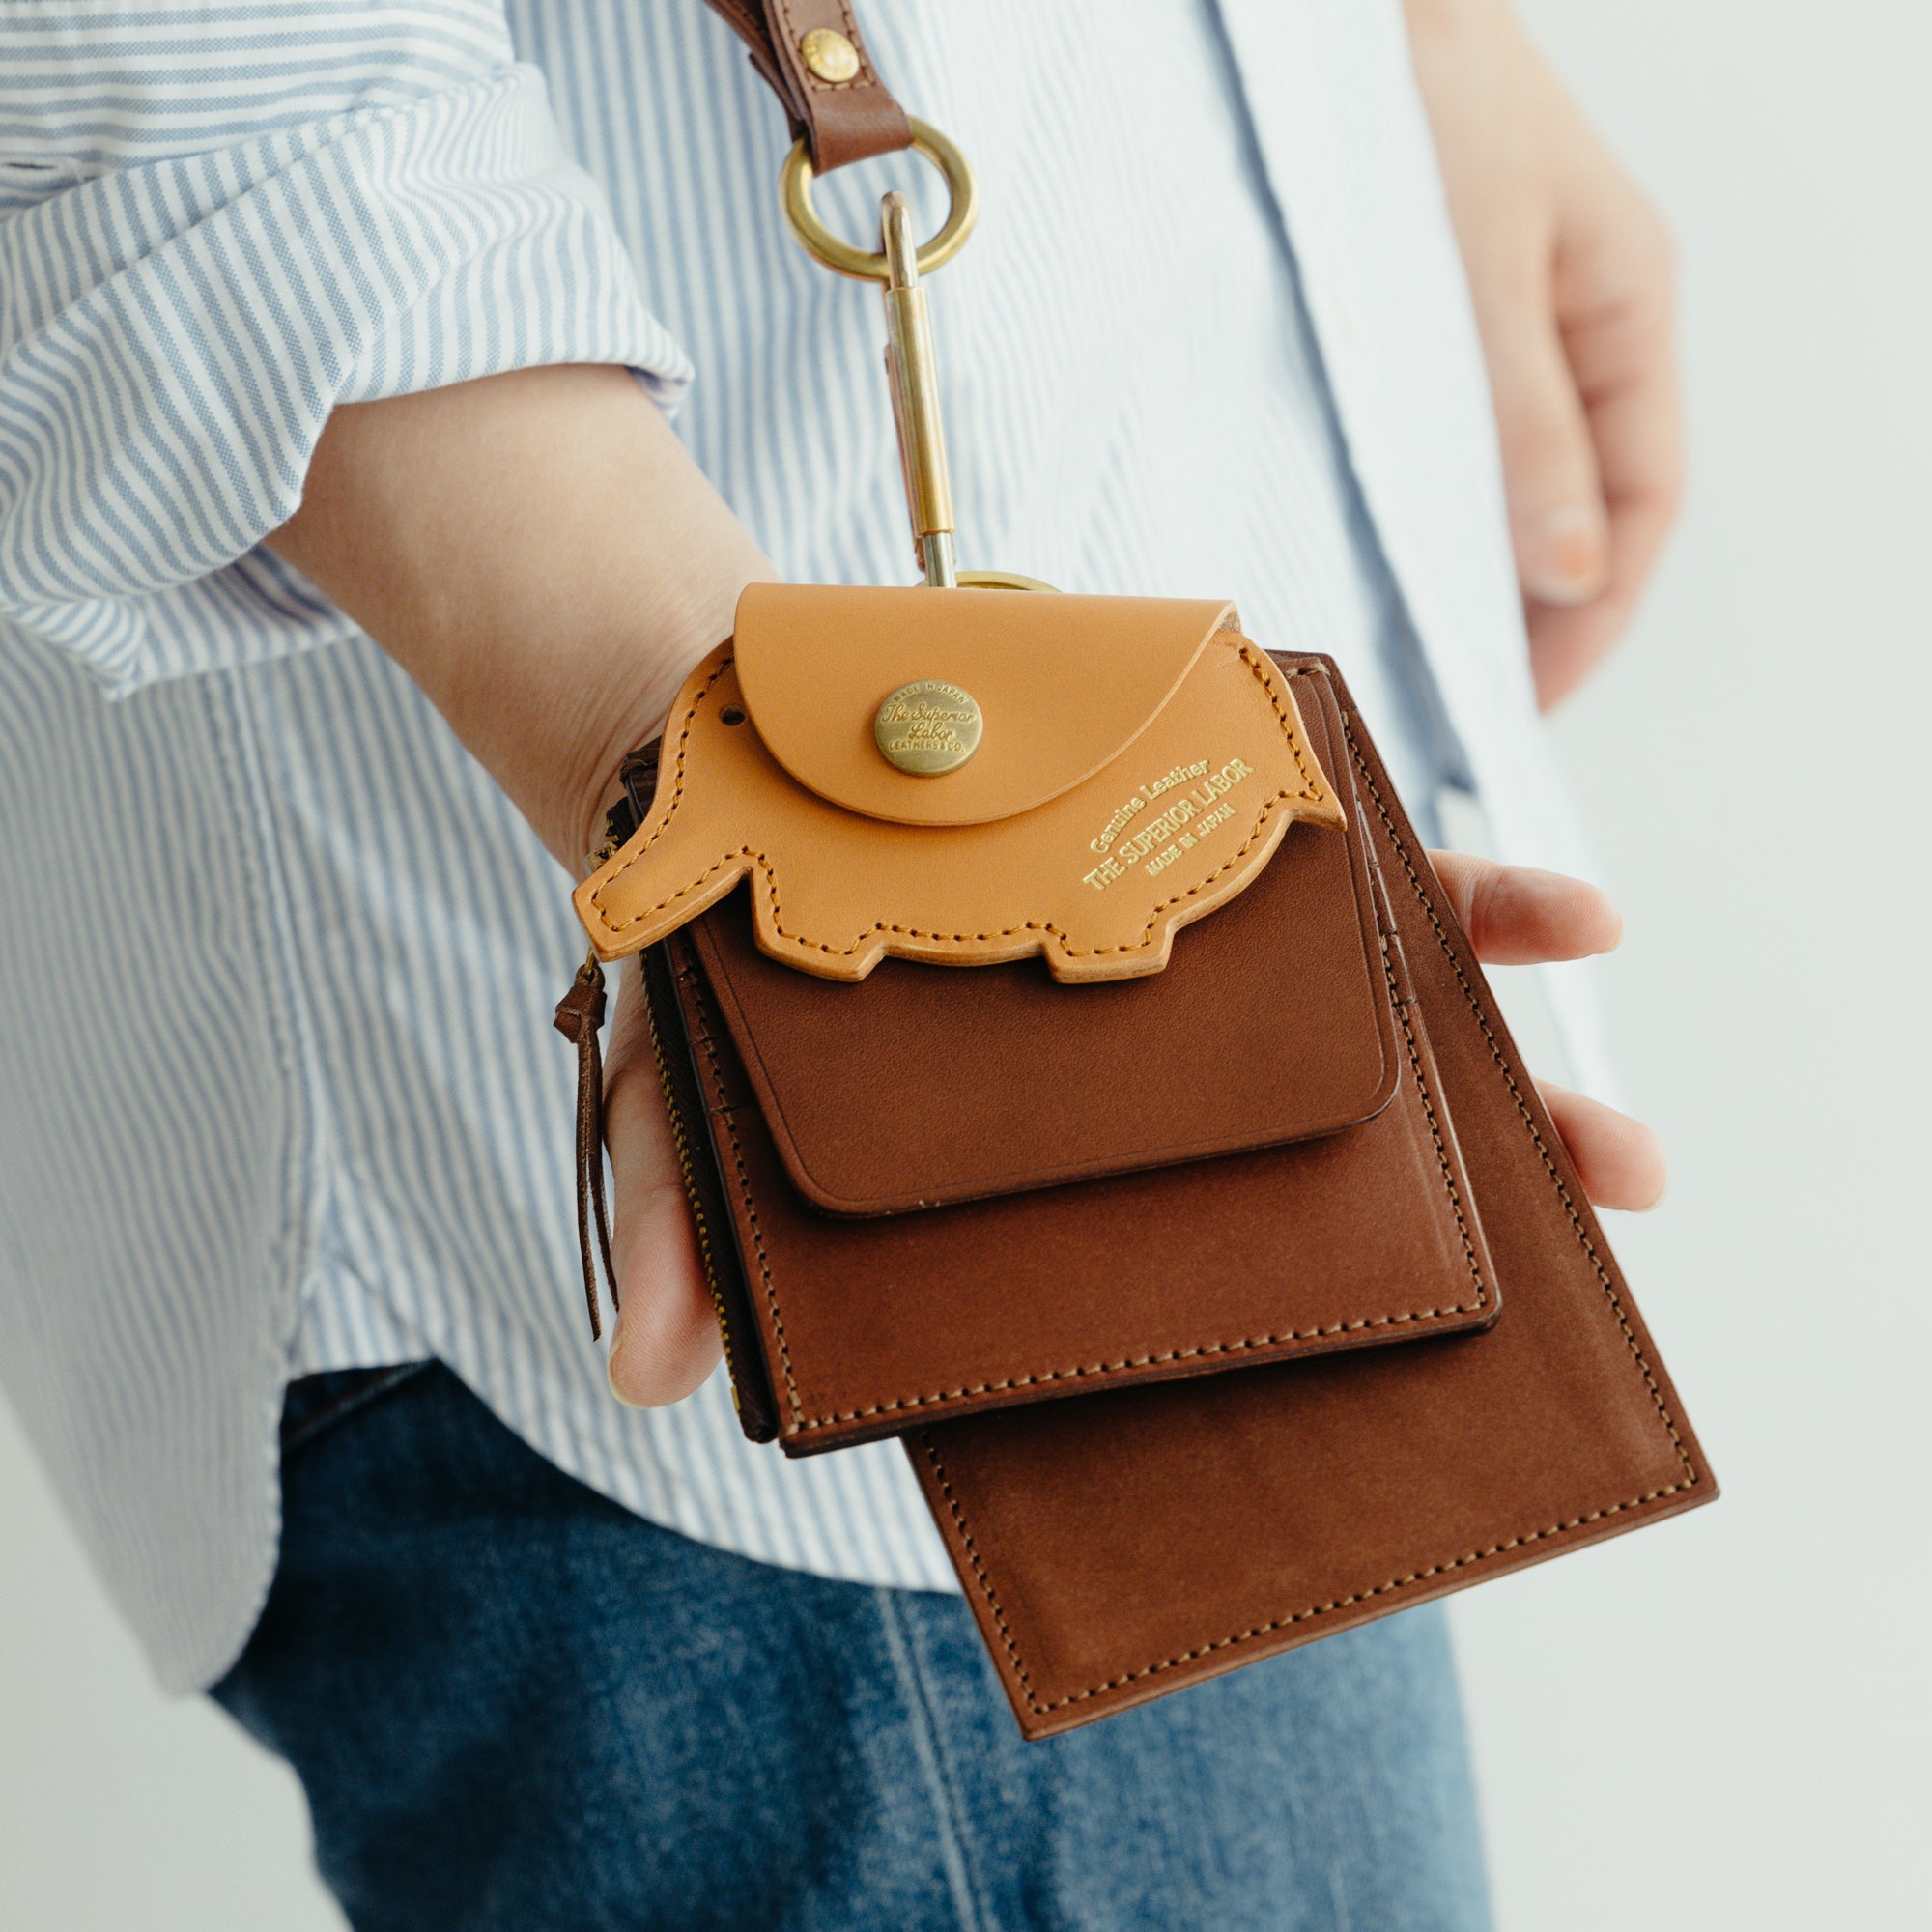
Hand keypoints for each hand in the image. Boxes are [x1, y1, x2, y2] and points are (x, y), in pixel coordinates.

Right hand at [605, 851, 1666, 1407]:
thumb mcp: (687, 1086)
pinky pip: (1358, 875)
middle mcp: (1139, 1085)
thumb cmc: (730, 960)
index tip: (1412, 1397)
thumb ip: (685, 1223)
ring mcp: (1187, 965)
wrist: (728, 769)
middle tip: (1592, 1240)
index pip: (1175, 1281)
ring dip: (1510, 1086)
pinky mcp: (1201, 843)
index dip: (1292, 1345)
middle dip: (1470, 1212)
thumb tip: (648, 1381)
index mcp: (1041, 1173)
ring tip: (1621, 1160)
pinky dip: (1465, 900)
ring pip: (1369, 1035)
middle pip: (1324, 1169)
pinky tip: (1572, 921)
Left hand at [1405, 0, 1681, 707]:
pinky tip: (1384, 562)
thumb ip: (1523, 428)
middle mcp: (1575, 323)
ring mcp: (1504, 322)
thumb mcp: (1482, 272)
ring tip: (1421, 659)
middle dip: (1537, 615)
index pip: (1642, 498)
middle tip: (1463, 706)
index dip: (1595, 614)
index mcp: (1624, 304)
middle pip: (1581, 504)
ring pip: (1510, 481)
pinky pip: (1447, 443)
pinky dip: (1427, 510)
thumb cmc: (1420, 95)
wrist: (1338, 6)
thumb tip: (1571, 572)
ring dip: (1477, 571)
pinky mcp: (1428, 324)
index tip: (1530, 701)